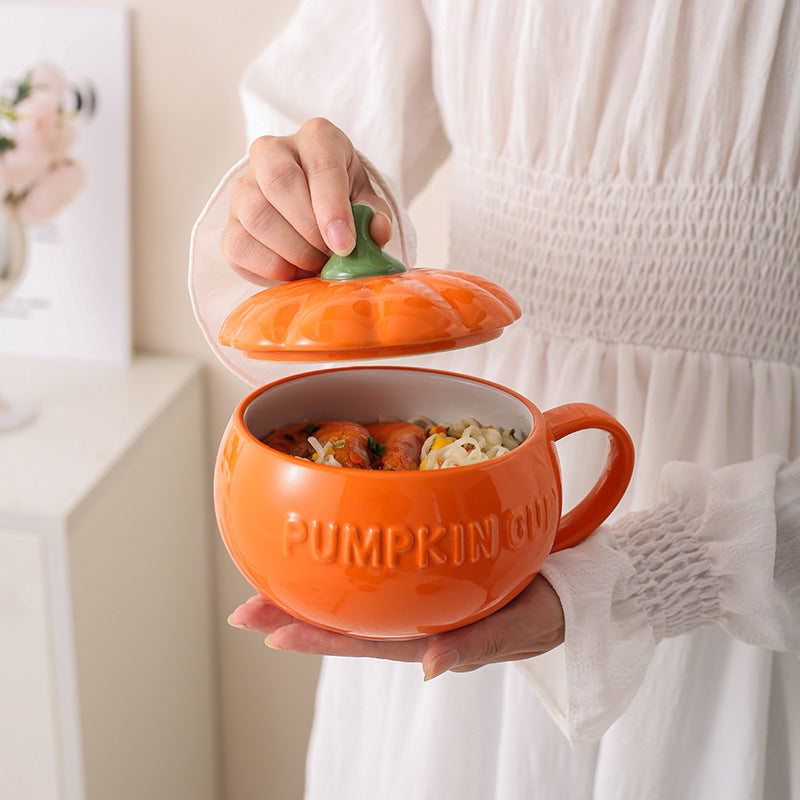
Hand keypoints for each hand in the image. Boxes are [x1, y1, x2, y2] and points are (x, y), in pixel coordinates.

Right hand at [222, 117, 392, 282]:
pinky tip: (292, 271)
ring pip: (256, 215)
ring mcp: (244, 186)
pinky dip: (269, 268)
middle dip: (309, 230)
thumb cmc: (344, 204)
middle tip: (329, 257)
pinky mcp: (229, 222)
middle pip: (279, 182)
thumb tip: (377, 230)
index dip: (332, 208)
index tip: (344, 245)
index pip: (320, 164)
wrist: (313, 215)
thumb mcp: (368, 204)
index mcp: (317, 138)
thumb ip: (375, 216)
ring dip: (291, 251)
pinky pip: (238, 246)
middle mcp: (272, 151)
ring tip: (315, 266)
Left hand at [227, 574, 564, 680]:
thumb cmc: (553, 608)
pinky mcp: (435, 569)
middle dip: (296, 616)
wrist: (578, 582)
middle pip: (350, 620)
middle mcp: (420, 616)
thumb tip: (430, 668)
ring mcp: (424, 594)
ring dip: (314, 590)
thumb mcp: (523, 628)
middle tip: (244, 611)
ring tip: (267, 584)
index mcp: (436, 634)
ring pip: (361, 596)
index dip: (319, 637)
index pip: (367, 639)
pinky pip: (386, 570)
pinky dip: (352, 565)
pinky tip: (330, 552)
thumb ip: (481, 646)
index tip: (271, 633)